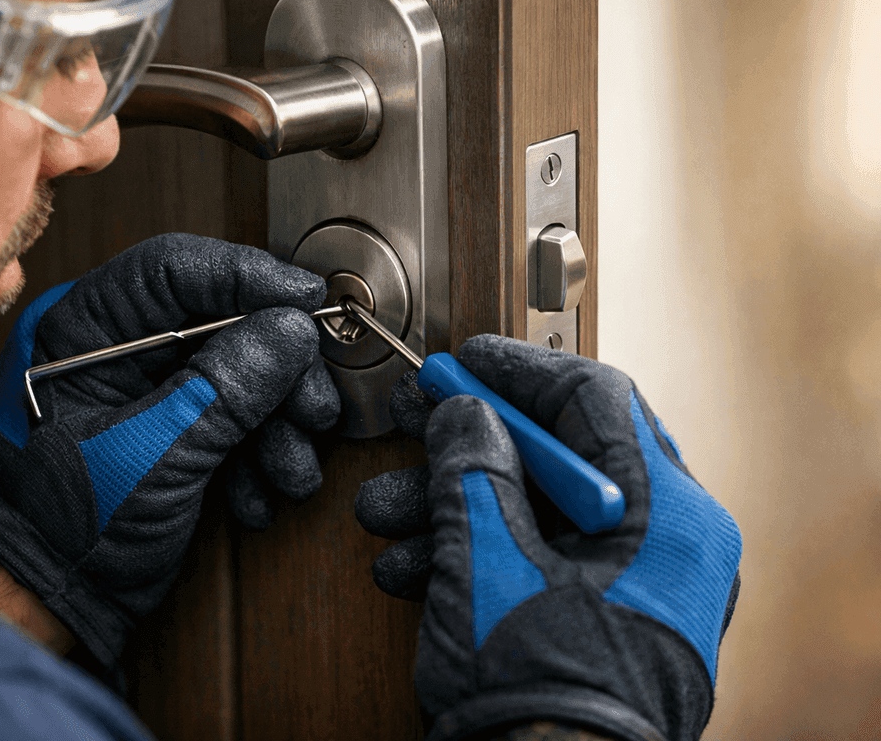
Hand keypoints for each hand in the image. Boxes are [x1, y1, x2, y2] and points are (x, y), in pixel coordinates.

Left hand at [0, 234, 338, 670]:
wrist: (39, 601)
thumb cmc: (63, 528)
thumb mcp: (153, 456)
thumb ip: (225, 390)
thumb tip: (293, 329)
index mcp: (83, 329)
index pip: (173, 270)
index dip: (248, 276)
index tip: (307, 301)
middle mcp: (114, 347)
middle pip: (219, 322)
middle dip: (276, 371)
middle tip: (314, 409)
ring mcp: (144, 390)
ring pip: (235, 372)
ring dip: (275, 423)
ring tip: (290, 472)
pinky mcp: (168, 429)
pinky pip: (229, 417)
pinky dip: (255, 454)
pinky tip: (259, 496)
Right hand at [355, 335, 741, 740]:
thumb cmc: (540, 693)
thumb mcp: (488, 560)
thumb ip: (472, 467)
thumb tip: (463, 413)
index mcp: (670, 517)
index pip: (598, 399)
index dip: (519, 370)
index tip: (462, 360)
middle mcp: (669, 548)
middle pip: (561, 456)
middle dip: (470, 445)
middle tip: (410, 426)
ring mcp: (638, 590)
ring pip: (540, 512)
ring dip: (455, 505)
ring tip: (383, 513)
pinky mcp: (603, 624)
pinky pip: (540, 561)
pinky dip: (476, 554)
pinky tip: (408, 566)